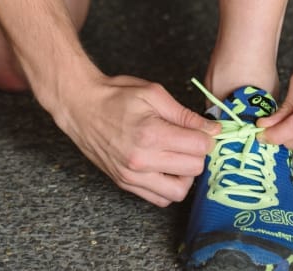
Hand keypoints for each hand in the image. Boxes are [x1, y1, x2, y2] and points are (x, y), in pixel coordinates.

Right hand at [52, 74, 219, 206]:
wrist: (80, 106)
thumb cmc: (115, 96)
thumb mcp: (153, 94)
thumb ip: (184, 114)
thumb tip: (212, 129)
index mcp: (151, 134)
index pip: (199, 147)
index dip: (207, 136)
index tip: (202, 129)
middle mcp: (141, 160)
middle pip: (193, 169)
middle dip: (198, 153)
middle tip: (191, 139)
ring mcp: (132, 176)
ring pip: (178, 192)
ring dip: (186, 175)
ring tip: (178, 156)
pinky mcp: (124, 183)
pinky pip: (159, 199)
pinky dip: (168, 186)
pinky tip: (165, 167)